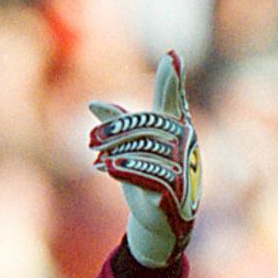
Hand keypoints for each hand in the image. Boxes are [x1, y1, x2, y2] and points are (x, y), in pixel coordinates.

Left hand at [89, 51, 201, 267]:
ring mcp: (182, 166)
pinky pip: (146, 173)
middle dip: (116, 132)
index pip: (173, 100)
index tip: (170, 56)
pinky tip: (107, 169)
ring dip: (116, 154)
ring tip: (100, 160)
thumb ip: (118, 126)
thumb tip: (92, 104)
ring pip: (142, 150)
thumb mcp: (131, 151)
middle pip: (146, 127)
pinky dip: (124, 169)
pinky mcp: (173, 190)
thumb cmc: (147, 180)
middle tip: (92, 141)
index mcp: (178, 128)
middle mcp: (185, 144)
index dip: (171, 80)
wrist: (159, 221)